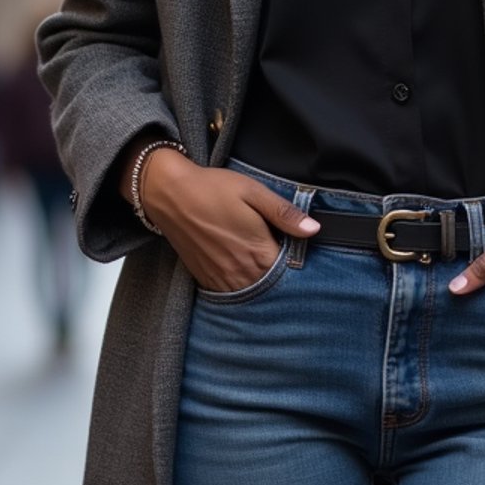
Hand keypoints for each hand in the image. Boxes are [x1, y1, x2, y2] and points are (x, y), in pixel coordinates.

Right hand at [133, 146, 318, 292]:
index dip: (298, 265)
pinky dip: (240, 289)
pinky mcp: (205, 278)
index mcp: (258, 251)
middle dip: (282, 279)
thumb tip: (314, 229)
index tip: (301, 254)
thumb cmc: (213, 189)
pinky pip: (229, 295)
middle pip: (272, 288)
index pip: (290, 272)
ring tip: (263, 268)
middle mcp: (241, 272)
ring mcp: (221, 279)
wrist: (170, 193)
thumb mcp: (254, 192)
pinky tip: (243, 273)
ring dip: (261, 286)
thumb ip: (284, 214)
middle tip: (284, 260)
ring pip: (251, 295)